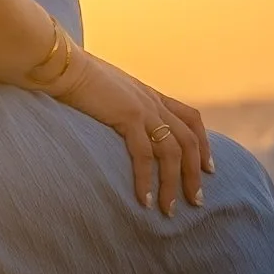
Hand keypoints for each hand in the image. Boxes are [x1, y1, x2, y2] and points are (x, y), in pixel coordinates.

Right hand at [47, 51, 212, 215]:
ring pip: (171, 152)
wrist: (65, 64)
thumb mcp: (112, 91)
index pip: (191, 119)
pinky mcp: (127, 116)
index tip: (209, 169)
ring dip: (173, 184)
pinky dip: (146, 180)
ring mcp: (143, 108)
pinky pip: (144, 155)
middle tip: (196, 201)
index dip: (204, 144)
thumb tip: (122, 122)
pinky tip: (144, 200)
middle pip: (188, 141)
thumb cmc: (80, 77)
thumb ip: (124, 105)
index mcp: (151, 95)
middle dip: (195, 174)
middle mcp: (153, 102)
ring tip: (169, 210)